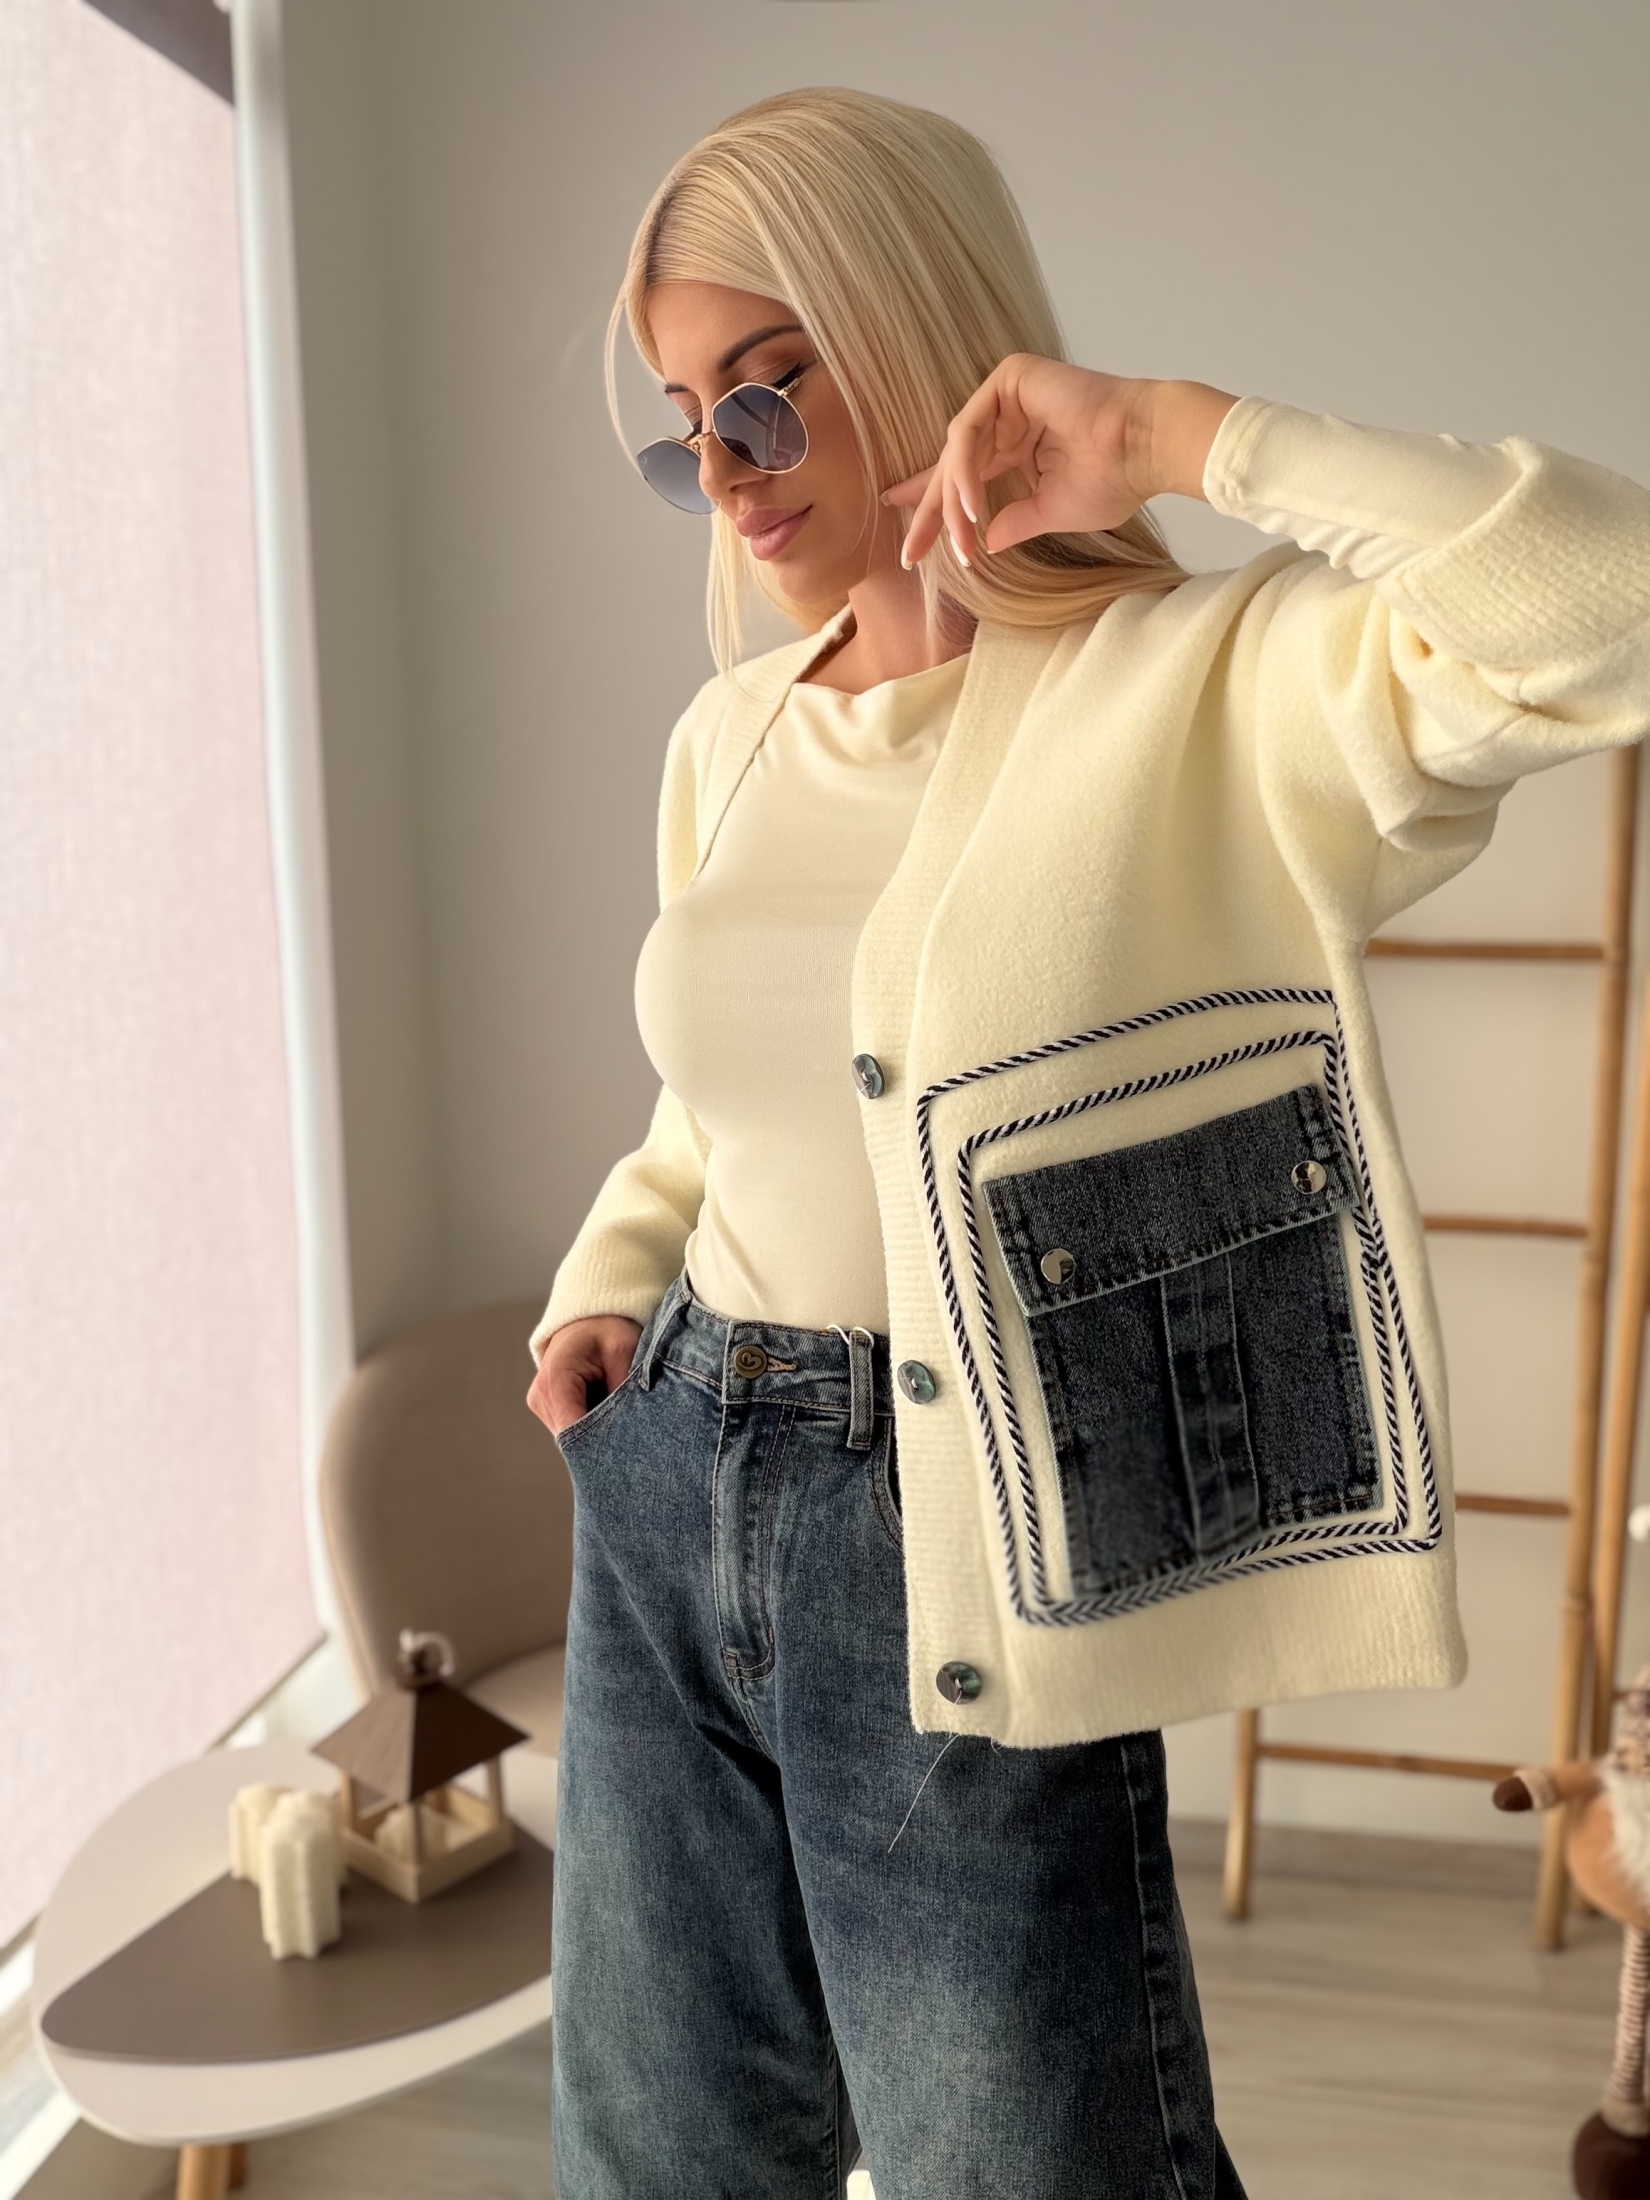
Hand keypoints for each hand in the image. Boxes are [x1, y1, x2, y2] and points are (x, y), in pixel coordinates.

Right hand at [528, 1314, 642, 1436]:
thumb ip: (624, 1391)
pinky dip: (592, 1426)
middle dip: (603, 1441)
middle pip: (573, 1440)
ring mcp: (541, 1404)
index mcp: (556, 1381)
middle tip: (634, 1438)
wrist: (588, 1319)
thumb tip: (631, 1428)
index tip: (628, 1449)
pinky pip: (572, 1428)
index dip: (601, 1445)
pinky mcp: (548, 1408)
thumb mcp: (624, 1351)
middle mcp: (541, 1397)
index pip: (575, 1432)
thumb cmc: (608, 1330)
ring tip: (622, 1418)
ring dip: (597, 1433)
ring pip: (573, 1438)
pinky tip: (608, 1414)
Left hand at [882, 361, 1238, 567]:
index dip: (935, 505)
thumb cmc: (1114, 479)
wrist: (1144, 450)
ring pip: (958, 453)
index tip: (906, 536)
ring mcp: (1009, 394)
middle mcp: (1011, 417)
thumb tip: (984, 543)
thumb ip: (1014, 522)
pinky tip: (970, 507)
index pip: (966, 474)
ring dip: (955, 503)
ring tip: (960, 542)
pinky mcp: (1010, 377)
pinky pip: (969, 431)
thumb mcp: (1051, 512)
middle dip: (932, 512)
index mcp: (1021, 445)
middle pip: (954, 465)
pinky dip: (966, 472)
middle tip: (910, 553)